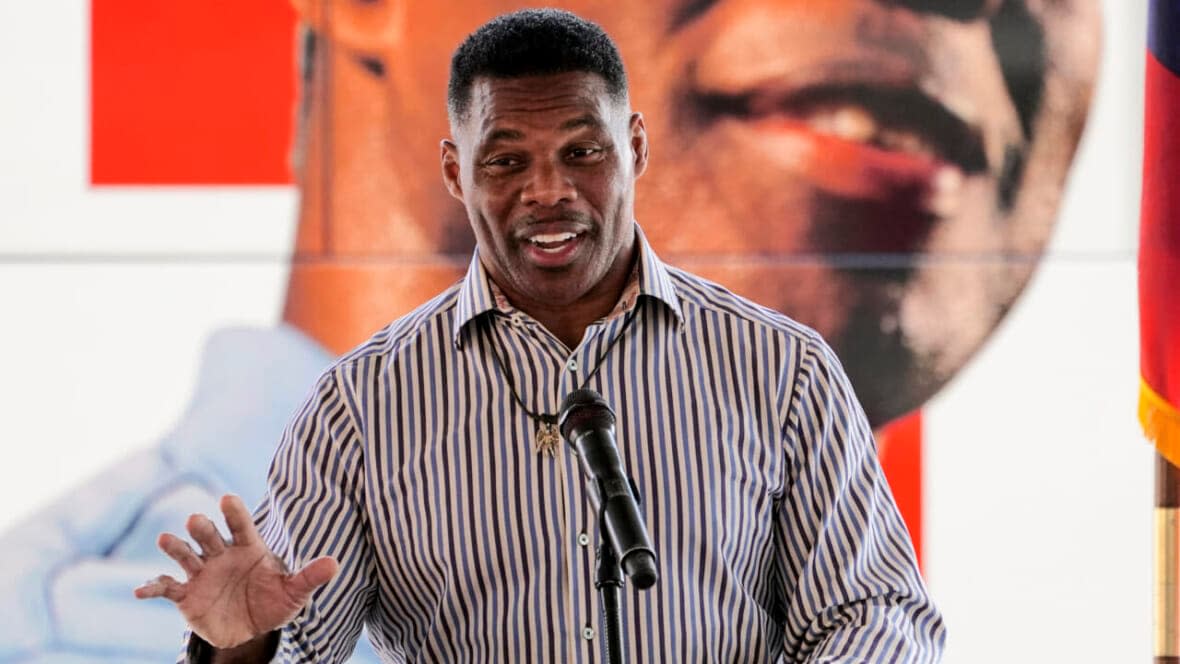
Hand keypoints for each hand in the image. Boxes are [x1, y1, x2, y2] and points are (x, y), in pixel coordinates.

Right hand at [133, 494, 338, 648]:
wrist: (250, 629)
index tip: (228, 498)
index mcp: (249, 548)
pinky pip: (166, 587)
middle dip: (203, 529)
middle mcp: (221, 555)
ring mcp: (201, 573)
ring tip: (165, 539)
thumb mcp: (294, 592)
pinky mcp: (185, 595)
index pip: (242, 526)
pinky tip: (140, 591)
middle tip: (196, 520)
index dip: (235, 513)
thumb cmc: (273, 601)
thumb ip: (309, 577)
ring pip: (185, 555)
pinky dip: (152, 588)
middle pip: (210, 536)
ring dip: (175, 547)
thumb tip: (334, 564)